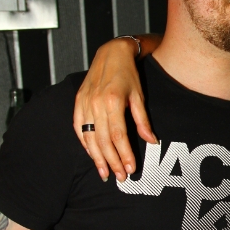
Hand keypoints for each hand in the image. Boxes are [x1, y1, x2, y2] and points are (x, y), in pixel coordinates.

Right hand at [73, 38, 156, 181]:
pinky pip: (79, 128)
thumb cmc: (129, 74)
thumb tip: (151, 141)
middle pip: (103, 140)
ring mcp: (84, 103)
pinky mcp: (78, 102)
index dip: (124, 154)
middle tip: (120, 177)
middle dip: (112, 161)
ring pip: (89, 138)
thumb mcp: (139, 96)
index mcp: (112, 101)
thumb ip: (143, 120)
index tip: (131, 168)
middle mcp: (95, 103)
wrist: (111, 53)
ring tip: (105, 173)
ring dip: (97, 158)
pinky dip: (85, 144)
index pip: (118, 135)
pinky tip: (92, 155)